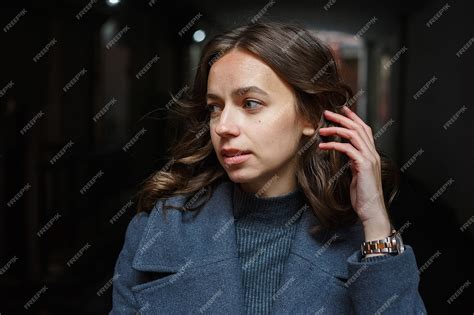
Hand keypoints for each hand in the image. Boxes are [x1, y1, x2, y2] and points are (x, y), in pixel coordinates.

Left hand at [318, 105, 391, 241]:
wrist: (371, 209)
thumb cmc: (363, 195)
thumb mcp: (357, 174)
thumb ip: (353, 162)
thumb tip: (345, 154)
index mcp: (371, 154)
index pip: (364, 129)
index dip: (353, 118)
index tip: (342, 109)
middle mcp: (372, 153)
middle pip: (358, 128)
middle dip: (342, 117)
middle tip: (327, 112)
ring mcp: (369, 158)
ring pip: (353, 135)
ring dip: (336, 129)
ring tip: (322, 129)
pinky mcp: (363, 165)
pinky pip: (347, 149)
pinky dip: (334, 144)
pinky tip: (322, 145)